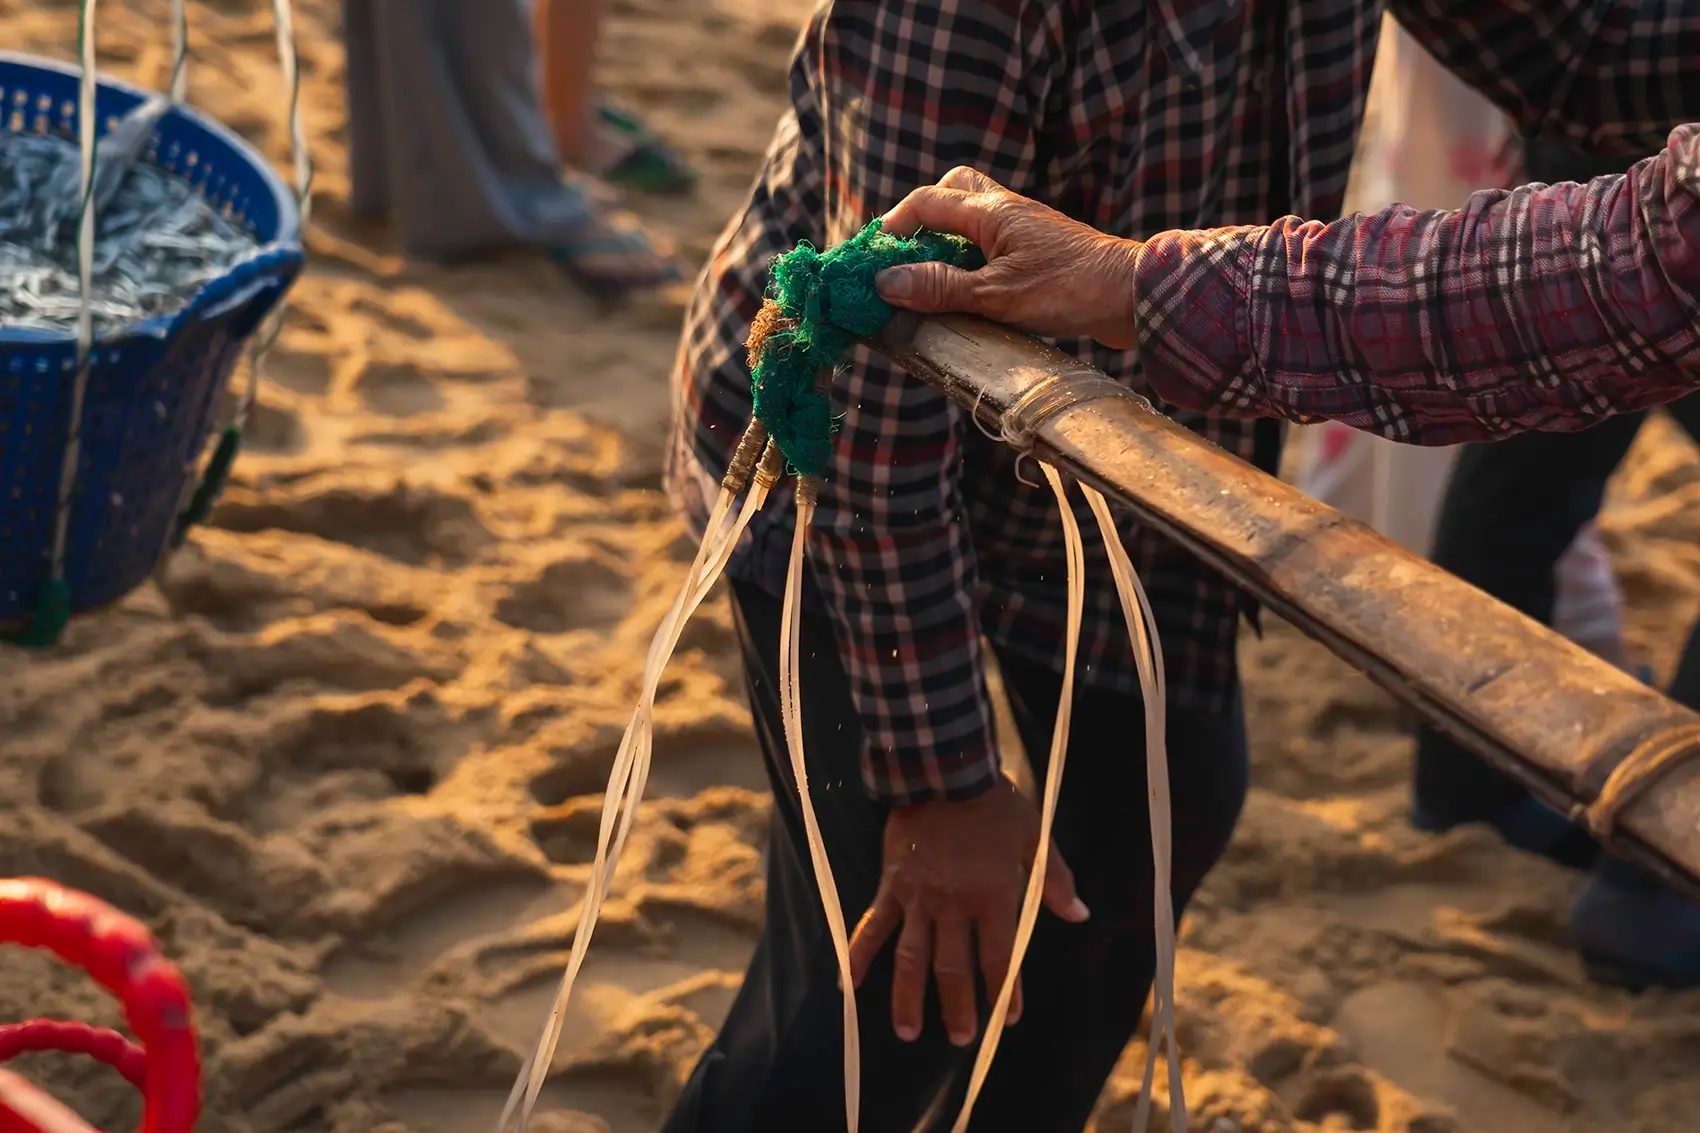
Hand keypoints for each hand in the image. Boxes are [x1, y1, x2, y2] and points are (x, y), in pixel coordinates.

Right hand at [847, 777, 1088, 1046]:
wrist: (943, 770)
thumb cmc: (995, 804)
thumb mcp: (1034, 836)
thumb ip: (1054, 880)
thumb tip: (1079, 914)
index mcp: (992, 896)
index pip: (1000, 957)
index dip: (1005, 991)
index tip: (1009, 1018)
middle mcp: (953, 905)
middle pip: (952, 968)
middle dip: (956, 1007)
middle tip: (960, 1038)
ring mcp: (918, 898)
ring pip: (911, 957)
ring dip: (908, 997)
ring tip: (908, 1032)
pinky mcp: (891, 885)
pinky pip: (873, 925)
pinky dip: (859, 954)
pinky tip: (850, 984)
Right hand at [875, 167, 1141, 349]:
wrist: (1134, 296)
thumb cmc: (1069, 290)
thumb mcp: (996, 295)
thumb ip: (941, 288)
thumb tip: (885, 284)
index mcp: (992, 212)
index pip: (926, 203)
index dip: (892, 227)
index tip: (870, 260)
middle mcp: (1006, 211)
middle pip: (952, 191)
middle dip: (921, 218)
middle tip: (906, 256)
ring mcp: (1024, 229)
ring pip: (972, 217)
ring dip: (946, 241)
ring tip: (930, 278)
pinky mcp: (1038, 251)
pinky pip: (990, 241)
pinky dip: (969, 258)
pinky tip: (967, 289)